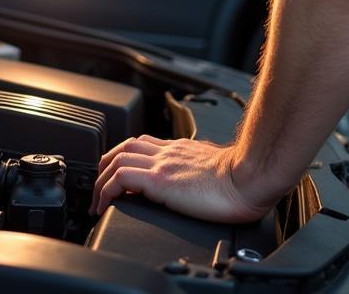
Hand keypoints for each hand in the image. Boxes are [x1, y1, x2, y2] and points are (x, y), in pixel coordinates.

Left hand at [90, 135, 274, 222]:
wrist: (251, 176)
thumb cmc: (244, 177)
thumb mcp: (218, 167)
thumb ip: (204, 169)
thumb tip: (204, 182)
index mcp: (184, 149)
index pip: (147, 144)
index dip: (127, 155)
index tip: (119, 174)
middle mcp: (170, 151)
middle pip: (126, 145)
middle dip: (107, 162)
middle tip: (99, 184)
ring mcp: (164, 163)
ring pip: (118, 157)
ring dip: (102, 177)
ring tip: (96, 199)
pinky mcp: (160, 180)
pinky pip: (121, 178)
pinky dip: (107, 189)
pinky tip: (105, 205)